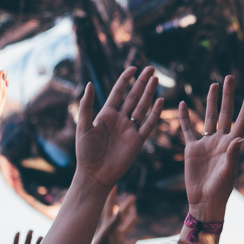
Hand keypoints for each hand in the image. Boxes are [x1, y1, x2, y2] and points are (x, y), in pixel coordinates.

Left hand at [74, 68, 162, 190]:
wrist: (94, 175)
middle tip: (151, 69)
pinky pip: (148, 124)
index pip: (118, 92)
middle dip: (142, 82)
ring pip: (142, 107)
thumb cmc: (85, 152)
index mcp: (106, 114)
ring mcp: (130, 129)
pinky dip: (155, 113)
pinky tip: (160, 101)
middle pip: (134, 96)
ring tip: (156, 79)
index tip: (133, 68)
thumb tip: (89, 84)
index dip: (126, 80)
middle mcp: (120, 119)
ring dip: (149, 93)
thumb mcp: (83, 127)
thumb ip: (86, 106)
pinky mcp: (138, 140)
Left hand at [85, 193, 136, 243]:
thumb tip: (119, 211)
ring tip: (135, 215)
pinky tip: (139, 240)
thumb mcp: (104, 236)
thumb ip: (112, 224)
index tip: (114, 184)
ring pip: (126, 228)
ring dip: (130, 222)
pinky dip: (135, 242)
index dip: (112, 195)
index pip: (109, 206)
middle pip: (121, 215)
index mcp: (107, 224)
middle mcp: (112, 230)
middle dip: (127, 206)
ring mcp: (116, 239)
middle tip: (133, 197)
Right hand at [179, 76, 243, 221]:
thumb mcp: (228, 173)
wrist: (203, 201)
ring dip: (211, 101)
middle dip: (228, 95)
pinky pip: (188, 129)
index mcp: (232, 144)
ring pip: (209, 117)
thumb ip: (233, 155)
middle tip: (230, 77)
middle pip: (225, 112)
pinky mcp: (192, 149)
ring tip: (214, 84)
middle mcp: (221, 140)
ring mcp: (207, 143)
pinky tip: (183, 104)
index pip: (242, 120)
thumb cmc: (220, 190)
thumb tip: (240, 139)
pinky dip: (185, 117)